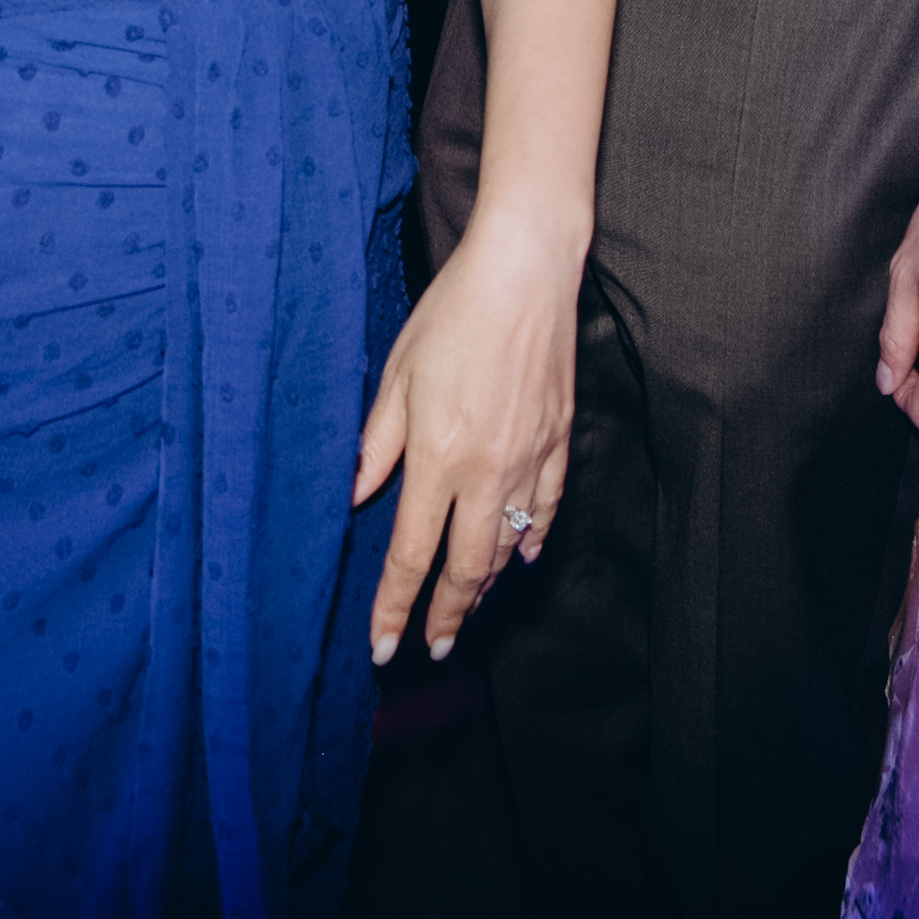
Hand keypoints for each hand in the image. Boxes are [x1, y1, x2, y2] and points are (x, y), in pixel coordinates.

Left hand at [355, 217, 577, 663]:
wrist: (526, 271)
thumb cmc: (453, 313)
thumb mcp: (397, 374)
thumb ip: (377, 442)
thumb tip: (359, 495)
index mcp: (437, 455)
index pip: (411, 554)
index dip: (396, 608)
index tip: (384, 647)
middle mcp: (486, 469)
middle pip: (467, 567)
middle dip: (447, 616)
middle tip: (434, 647)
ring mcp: (529, 457)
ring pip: (510, 545)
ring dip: (487, 584)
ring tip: (467, 608)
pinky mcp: (559, 439)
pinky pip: (548, 507)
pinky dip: (533, 538)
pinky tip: (525, 556)